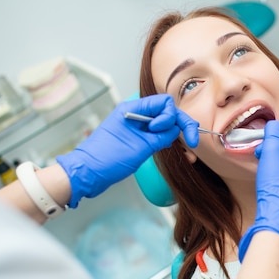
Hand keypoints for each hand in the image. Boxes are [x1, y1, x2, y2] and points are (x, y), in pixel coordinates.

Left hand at [56, 94, 198, 207]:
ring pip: (164, 125)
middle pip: (166, 113)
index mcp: (133, 109)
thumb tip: (175, 130)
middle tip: (192, 142)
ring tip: (189, 154)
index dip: (172, 117)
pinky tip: (180, 154)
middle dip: (181, 125)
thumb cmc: (107, 159)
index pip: (164, 103)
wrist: (86, 174)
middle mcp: (135, 114)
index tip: (166, 134)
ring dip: (177, 136)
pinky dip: (168, 142)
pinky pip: (157, 135)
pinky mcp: (136, 139)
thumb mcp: (140, 147)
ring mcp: (135, 127)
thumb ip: (160, 136)